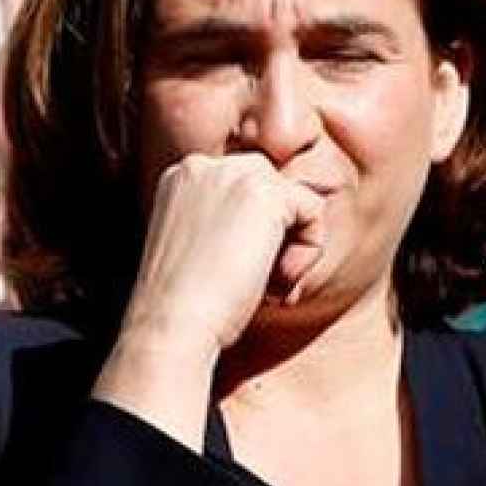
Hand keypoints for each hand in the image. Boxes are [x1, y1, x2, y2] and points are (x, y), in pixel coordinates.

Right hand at [91, 153, 325, 449]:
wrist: (172, 320)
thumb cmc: (181, 301)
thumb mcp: (196, 246)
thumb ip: (225, 223)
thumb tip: (278, 227)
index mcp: (179, 176)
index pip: (241, 189)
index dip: (252, 233)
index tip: (237, 273)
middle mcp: (203, 165)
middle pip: (270, 188)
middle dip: (276, 235)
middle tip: (263, 282)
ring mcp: (233, 173)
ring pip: (293, 200)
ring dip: (292, 247)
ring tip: (270, 286)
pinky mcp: (266, 192)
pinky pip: (313, 211)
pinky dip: (307, 252)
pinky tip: (278, 281)